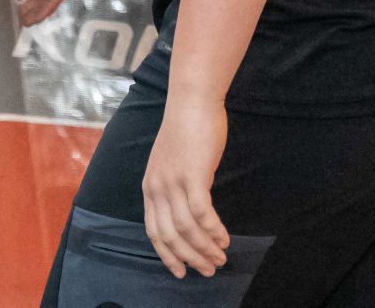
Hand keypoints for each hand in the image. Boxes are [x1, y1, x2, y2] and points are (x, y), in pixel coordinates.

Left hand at [141, 94, 230, 277]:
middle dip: (190, 257)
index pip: (153, 230)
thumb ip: (175, 188)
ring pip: (186, 228)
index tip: (181, 271)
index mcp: (149, 186)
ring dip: (205, 247)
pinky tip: (224, 238)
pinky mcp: (192, 175)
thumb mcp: (171, 164)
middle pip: (170, 234)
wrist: (191, 103)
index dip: (167, 254)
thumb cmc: (186, 132)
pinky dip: (213, 229)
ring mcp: (173, 181)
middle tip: (210, 270)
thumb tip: (190, 214)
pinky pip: (201, 212)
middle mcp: (157, 187)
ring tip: (221, 257)